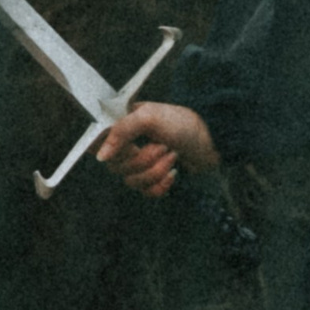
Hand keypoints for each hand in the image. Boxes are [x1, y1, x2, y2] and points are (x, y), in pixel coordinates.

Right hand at [96, 100, 217, 196]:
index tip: (121, 150)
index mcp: (124, 125)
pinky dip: (160, 186)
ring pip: (132, 181)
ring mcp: (141, 162)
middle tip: (164, 146)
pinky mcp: (154, 177)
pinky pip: (145, 192)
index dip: (105, 150)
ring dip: (156, 171)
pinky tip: (173, 173)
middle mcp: (129, 144)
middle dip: (144, 160)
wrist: (212, 139)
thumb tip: (101, 155)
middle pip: (117, 166)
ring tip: (173, 156)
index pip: (98, 141)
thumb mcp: (151, 117)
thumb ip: (122, 131)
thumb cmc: (183, 122)